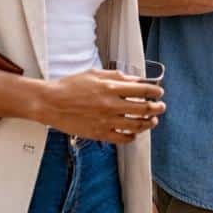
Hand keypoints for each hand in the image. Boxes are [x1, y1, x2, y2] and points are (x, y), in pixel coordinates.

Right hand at [38, 69, 163, 143]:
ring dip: (148, 123)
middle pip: (143, 109)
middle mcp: (111, 105)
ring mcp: (106, 121)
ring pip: (136, 125)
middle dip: (157, 108)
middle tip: (161, 107)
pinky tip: (134, 133)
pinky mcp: (99, 134)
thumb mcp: (95, 74)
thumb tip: (135, 80)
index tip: (159, 92)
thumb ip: (117, 77)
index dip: (155, 91)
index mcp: (111, 88)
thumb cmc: (71, 86)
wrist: (51, 103)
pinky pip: (122, 138)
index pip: (142, 90)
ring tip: (152, 121)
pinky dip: (132, 136)